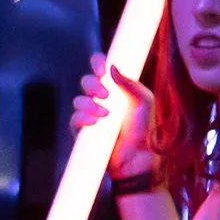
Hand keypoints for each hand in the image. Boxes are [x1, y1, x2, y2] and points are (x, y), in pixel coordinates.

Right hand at [72, 54, 155, 174]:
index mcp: (115, 87)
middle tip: (106, 94)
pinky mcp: (83, 132)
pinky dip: (82, 118)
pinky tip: (93, 122)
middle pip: (86, 81)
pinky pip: (75, 120)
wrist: (141, 156)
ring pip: (78, 100)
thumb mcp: (144, 101)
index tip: (102, 69)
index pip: (100, 67)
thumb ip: (131, 83)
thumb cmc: (145, 128)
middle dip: (92, 85)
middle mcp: (101, 99)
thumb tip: (113, 68)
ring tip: (105, 114)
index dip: (97, 63)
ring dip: (89, 104)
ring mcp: (91, 115)